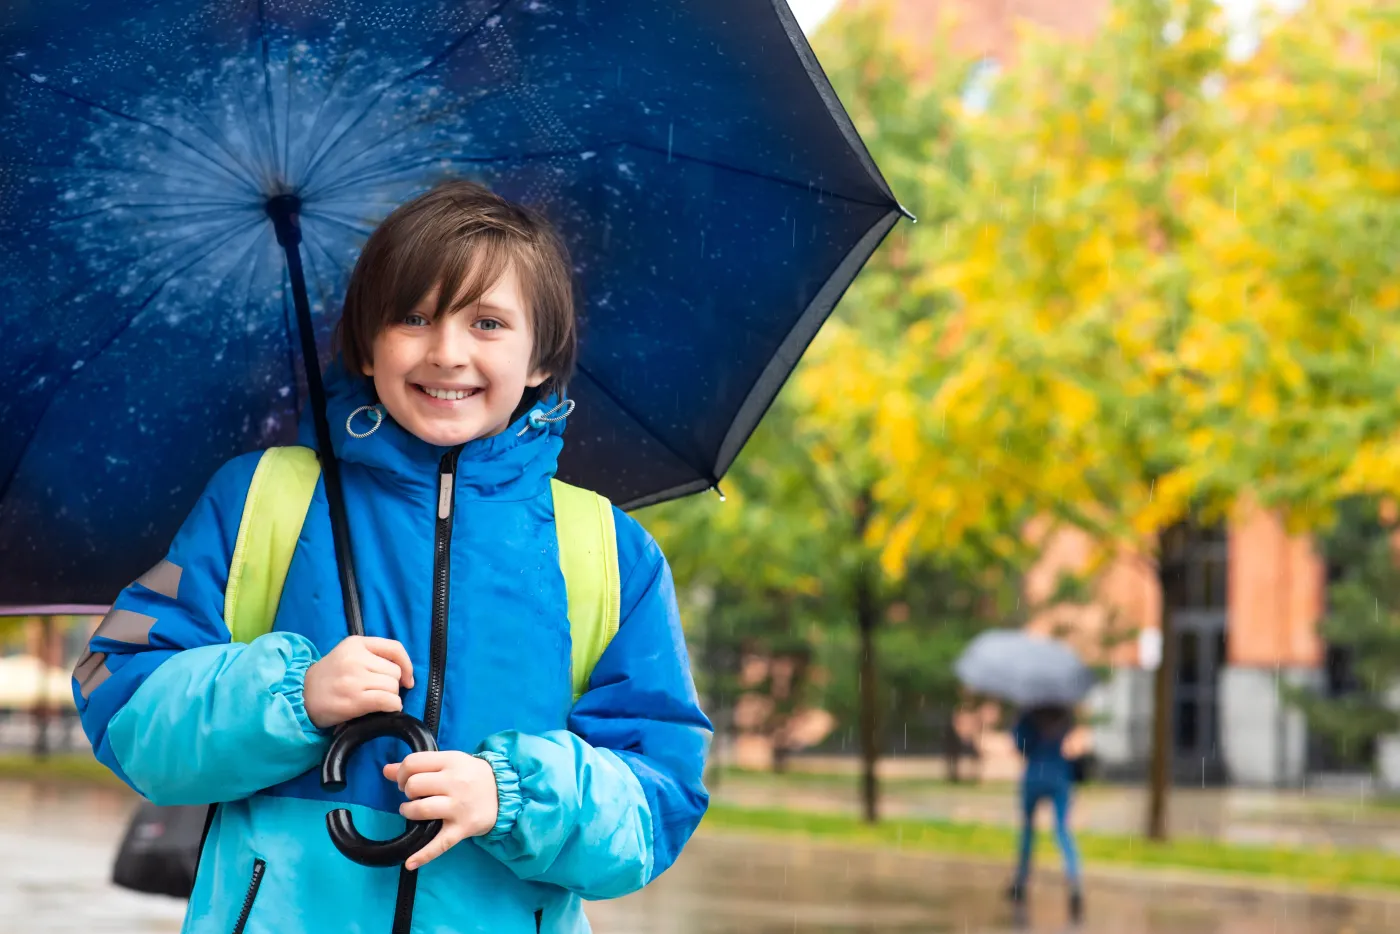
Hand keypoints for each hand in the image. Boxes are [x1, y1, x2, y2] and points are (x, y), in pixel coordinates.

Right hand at [303, 636, 413, 728]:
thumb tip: (406, 674)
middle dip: (393, 685)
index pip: (395, 648)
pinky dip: (393, 707)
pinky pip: (387, 701)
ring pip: (392, 687)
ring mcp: (354, 679)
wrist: (300, 695)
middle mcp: (355, 658)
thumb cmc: (330, 676)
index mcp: (356, 643)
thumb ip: (373, 656)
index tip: (407, 679)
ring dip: (391, 697)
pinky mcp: (353, 700)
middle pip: (395, 672)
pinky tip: (385, 709)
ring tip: (376, 701)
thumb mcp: (348, 654)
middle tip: (379, 692)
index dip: (407, 665)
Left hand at [382, 751, 499, 870]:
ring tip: (413, 812)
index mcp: (451, 762)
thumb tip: (386, 770)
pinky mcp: (462, 828)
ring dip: (408, 812)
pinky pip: (439, 844)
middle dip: (407, 792)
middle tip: (413, 795)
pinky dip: (423, 855)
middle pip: (414, 786)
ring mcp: (458, 807)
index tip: (405, 780)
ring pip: (420, 809)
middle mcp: (455, 782)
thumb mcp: (450, 763)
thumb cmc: (472, 776)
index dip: (402, 773)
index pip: (413, 763)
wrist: (505, 792)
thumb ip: (420, 765)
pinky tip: (409, 863)